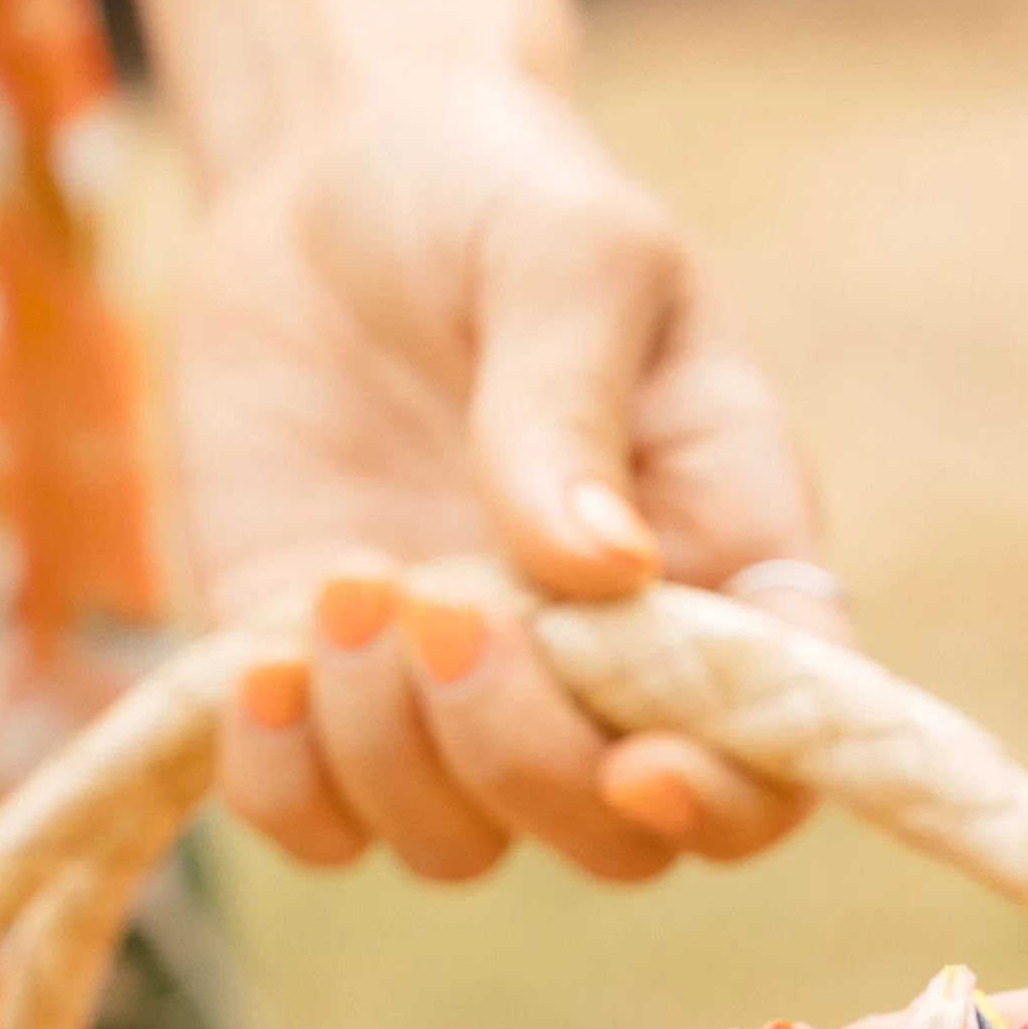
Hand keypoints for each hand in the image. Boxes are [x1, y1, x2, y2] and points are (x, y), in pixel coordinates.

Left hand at [175, 66, 832, 881]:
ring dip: (389, 748)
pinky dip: (282, 779)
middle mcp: (606, 678)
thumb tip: (599, 570)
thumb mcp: (564, 248)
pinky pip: (315, 825)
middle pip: (606, 837)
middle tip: (438, 602)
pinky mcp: (330, 707)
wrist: (328, 186)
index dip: (722, 803)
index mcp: (724, 577)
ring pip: (457, 843)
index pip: (769, 763)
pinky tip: (258, 664)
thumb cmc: (495, 195)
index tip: (639, 763)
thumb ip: (575, 400)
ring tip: (342, 583)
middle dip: (516, 752)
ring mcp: (464, 709)